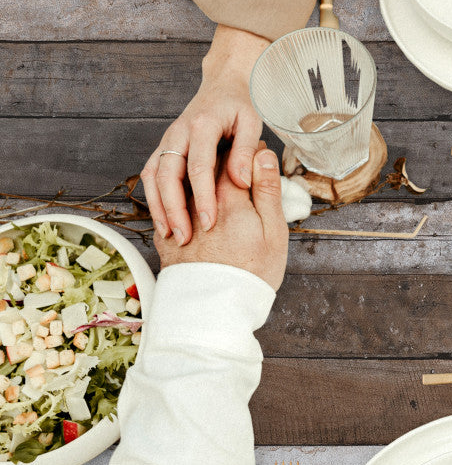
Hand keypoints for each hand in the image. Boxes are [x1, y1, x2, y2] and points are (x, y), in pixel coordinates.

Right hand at [141, 25, 269, 244]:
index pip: (199, 167)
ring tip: (170, 235)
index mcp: (202, 125)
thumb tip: (240, 183)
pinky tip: (164, 219)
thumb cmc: (240, 106)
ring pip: (153, 176)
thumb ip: (245, 152)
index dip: (203, 197)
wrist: (223, 85)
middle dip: (174, 209)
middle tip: (185, 237)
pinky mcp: (164, 147)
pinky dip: (154, 197)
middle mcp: (178, 133)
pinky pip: (151, 173)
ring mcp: (168, 140)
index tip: (209, 222)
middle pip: (168, 175)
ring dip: (159, 207)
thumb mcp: (252, 123)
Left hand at [154, 146, 288, 290]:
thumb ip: (267, 190)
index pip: (234, 156)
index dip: (246, 151)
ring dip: (201, 181)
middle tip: (239, 168)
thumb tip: (263, 154)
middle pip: (207, 166)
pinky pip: (169, 209)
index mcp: (228, 197)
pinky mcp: (165, 238)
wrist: (216, 313)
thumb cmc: (253, 272)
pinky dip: (182, 203)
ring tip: (218, 191)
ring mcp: (179, 219)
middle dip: (223, 161)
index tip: (256, 154)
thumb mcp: (273, 231)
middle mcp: (198, 202)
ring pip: (186, 185)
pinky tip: (195, 212)